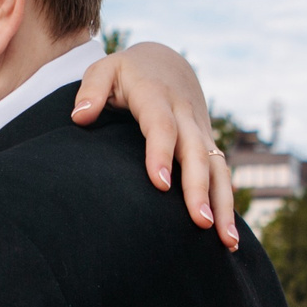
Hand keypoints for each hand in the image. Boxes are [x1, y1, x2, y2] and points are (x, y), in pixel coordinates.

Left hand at [71, 41, 240, 249]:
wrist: (167, 64)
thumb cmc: (128, 73)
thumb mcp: (106, 70)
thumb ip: (91, 90)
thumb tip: (80, 116)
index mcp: (157, 96)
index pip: (161, 126)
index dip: (161, 153)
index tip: (159, 184)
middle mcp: (185, 115)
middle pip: (196, 152)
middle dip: (199, 187)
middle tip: (200, 222)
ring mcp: (200, 131)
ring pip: (216, 167)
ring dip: (223, 203)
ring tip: (226, 241)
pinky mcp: (207, 146)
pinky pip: (220, 175)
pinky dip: (226, 204)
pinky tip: (227, 238)